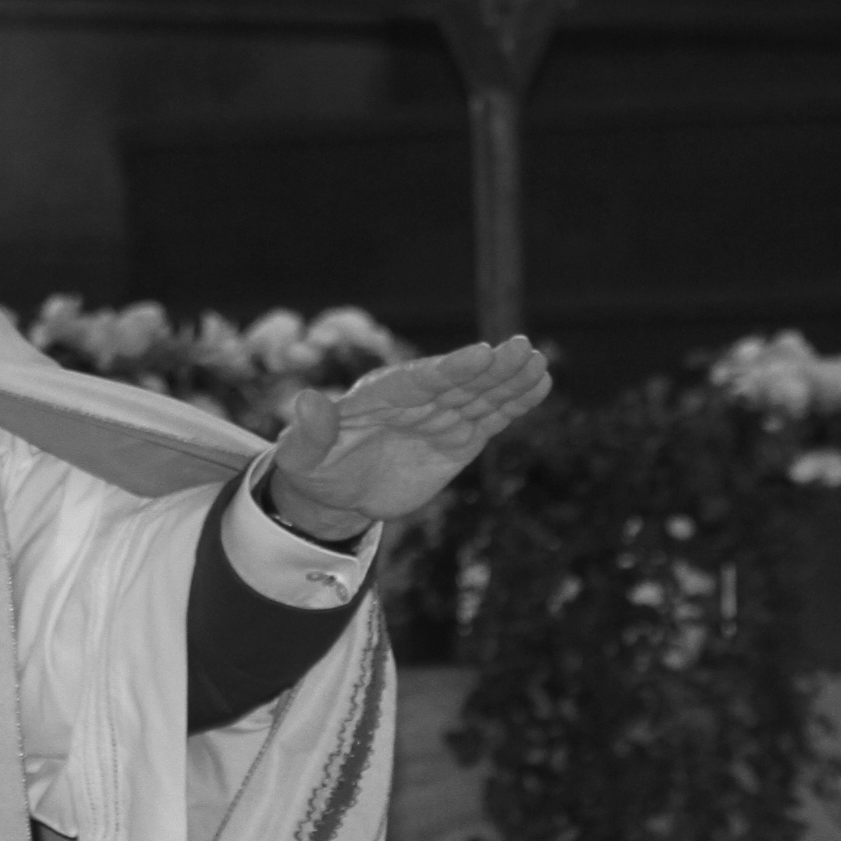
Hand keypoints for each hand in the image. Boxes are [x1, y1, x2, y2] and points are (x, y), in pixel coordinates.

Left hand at [265, 337, 550, 541]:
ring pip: (480, 396)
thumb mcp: (300, 456)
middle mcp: (414, 400)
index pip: (419, 380)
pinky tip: (540, 383)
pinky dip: (514, 402)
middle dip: (490, 368)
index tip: (481, 353)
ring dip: (510, 380)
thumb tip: (305, 402)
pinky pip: (490, 416)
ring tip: (538, 362)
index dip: (450, 368)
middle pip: (457, 382)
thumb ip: (309, 432)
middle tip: (522, 348)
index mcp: (378, 396)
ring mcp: (439, 417)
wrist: (335, 492)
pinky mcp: (458, 438)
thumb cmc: (312, 468)